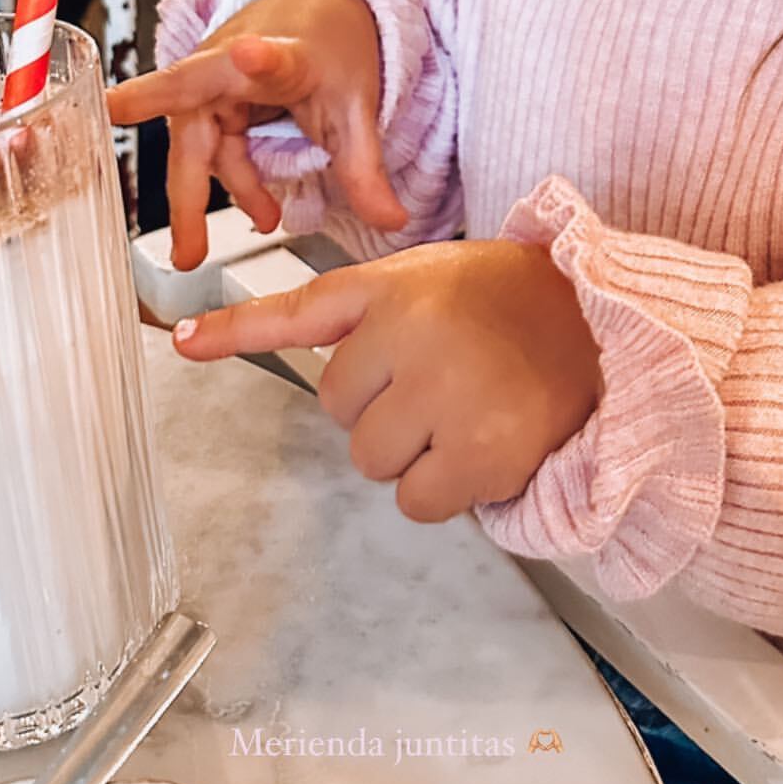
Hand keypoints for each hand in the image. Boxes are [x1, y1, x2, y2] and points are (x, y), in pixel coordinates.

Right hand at [106, 0, 405, 269]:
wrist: (316, 11)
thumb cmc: (328, 45)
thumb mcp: (354, 107)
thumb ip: (365, 168)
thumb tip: (391, 221)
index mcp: (277, 53)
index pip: (265, 57)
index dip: (255, 58)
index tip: (246, 53)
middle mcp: (228, 63)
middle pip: (198, 129)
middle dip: (188, 191)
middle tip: (182, 243)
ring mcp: (211, 84)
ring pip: (198, 150)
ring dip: (200, 200)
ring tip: (199, 251)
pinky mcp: (208, 102)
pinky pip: (212, 151)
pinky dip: (232, 182)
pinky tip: (259, 208)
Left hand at [170, 239, 602, 521]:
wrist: (599, 325)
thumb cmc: (503, 305)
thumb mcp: (422, 281)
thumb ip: (344, 314)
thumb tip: (233, 344)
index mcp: (392, 289)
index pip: (299, 311)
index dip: (234, 331)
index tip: (182, 343)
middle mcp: (414, 335)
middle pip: (341, 413)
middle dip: (383, 410)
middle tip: (441, 382)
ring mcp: (449, 393)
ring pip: (375, 461)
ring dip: (412, 452)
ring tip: (466, 409)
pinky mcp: (482, 451)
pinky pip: (419, 502)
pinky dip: (445, 489)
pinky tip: (482, 446)